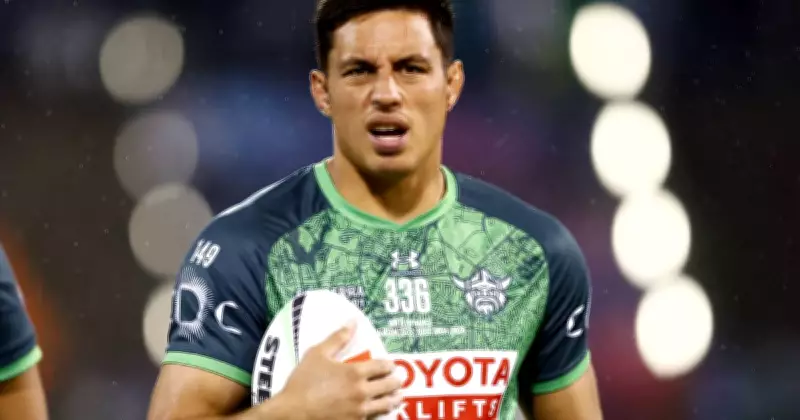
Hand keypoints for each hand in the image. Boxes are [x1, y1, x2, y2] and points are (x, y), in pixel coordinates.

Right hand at [278, 321, 402, 419]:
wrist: (292, 413)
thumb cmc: (303, 382)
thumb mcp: (318, 354)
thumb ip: (338, 338)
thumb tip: (353, 322)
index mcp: (355, 372)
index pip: (383, 367)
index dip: (389, 365)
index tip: (390, 365)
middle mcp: (362, 392)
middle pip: (390, 386)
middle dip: (396, 381)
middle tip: (398, 380)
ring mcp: (360, 411)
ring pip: (387, 405)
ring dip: (394, 398)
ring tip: (397, 396)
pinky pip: (375, 418)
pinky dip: (381, 413)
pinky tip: (380, 411)